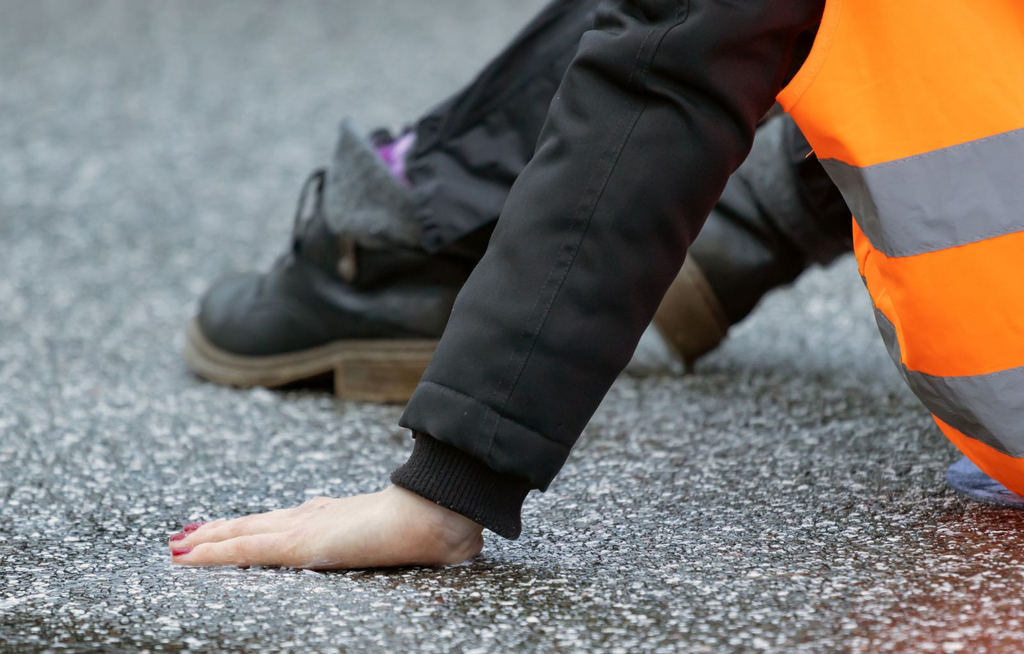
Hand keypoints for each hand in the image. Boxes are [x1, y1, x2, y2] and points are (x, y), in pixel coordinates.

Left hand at [167, 485, 483, 568]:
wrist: (432, 514)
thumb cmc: (429, 525)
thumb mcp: (404, 535)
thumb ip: (393, 536)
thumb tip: (400, 538)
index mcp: (334, 516)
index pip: (282, 521)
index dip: (253, 526)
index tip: (231, 528)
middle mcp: (311, 517)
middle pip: (254, 523)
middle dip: (220, 531)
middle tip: (187, 536)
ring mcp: (301, 528)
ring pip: (241, 533)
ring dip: (207, 539)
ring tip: (178, 545)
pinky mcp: (296, 543)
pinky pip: (243, 550)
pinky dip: (211, 553)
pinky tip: (186, 556)